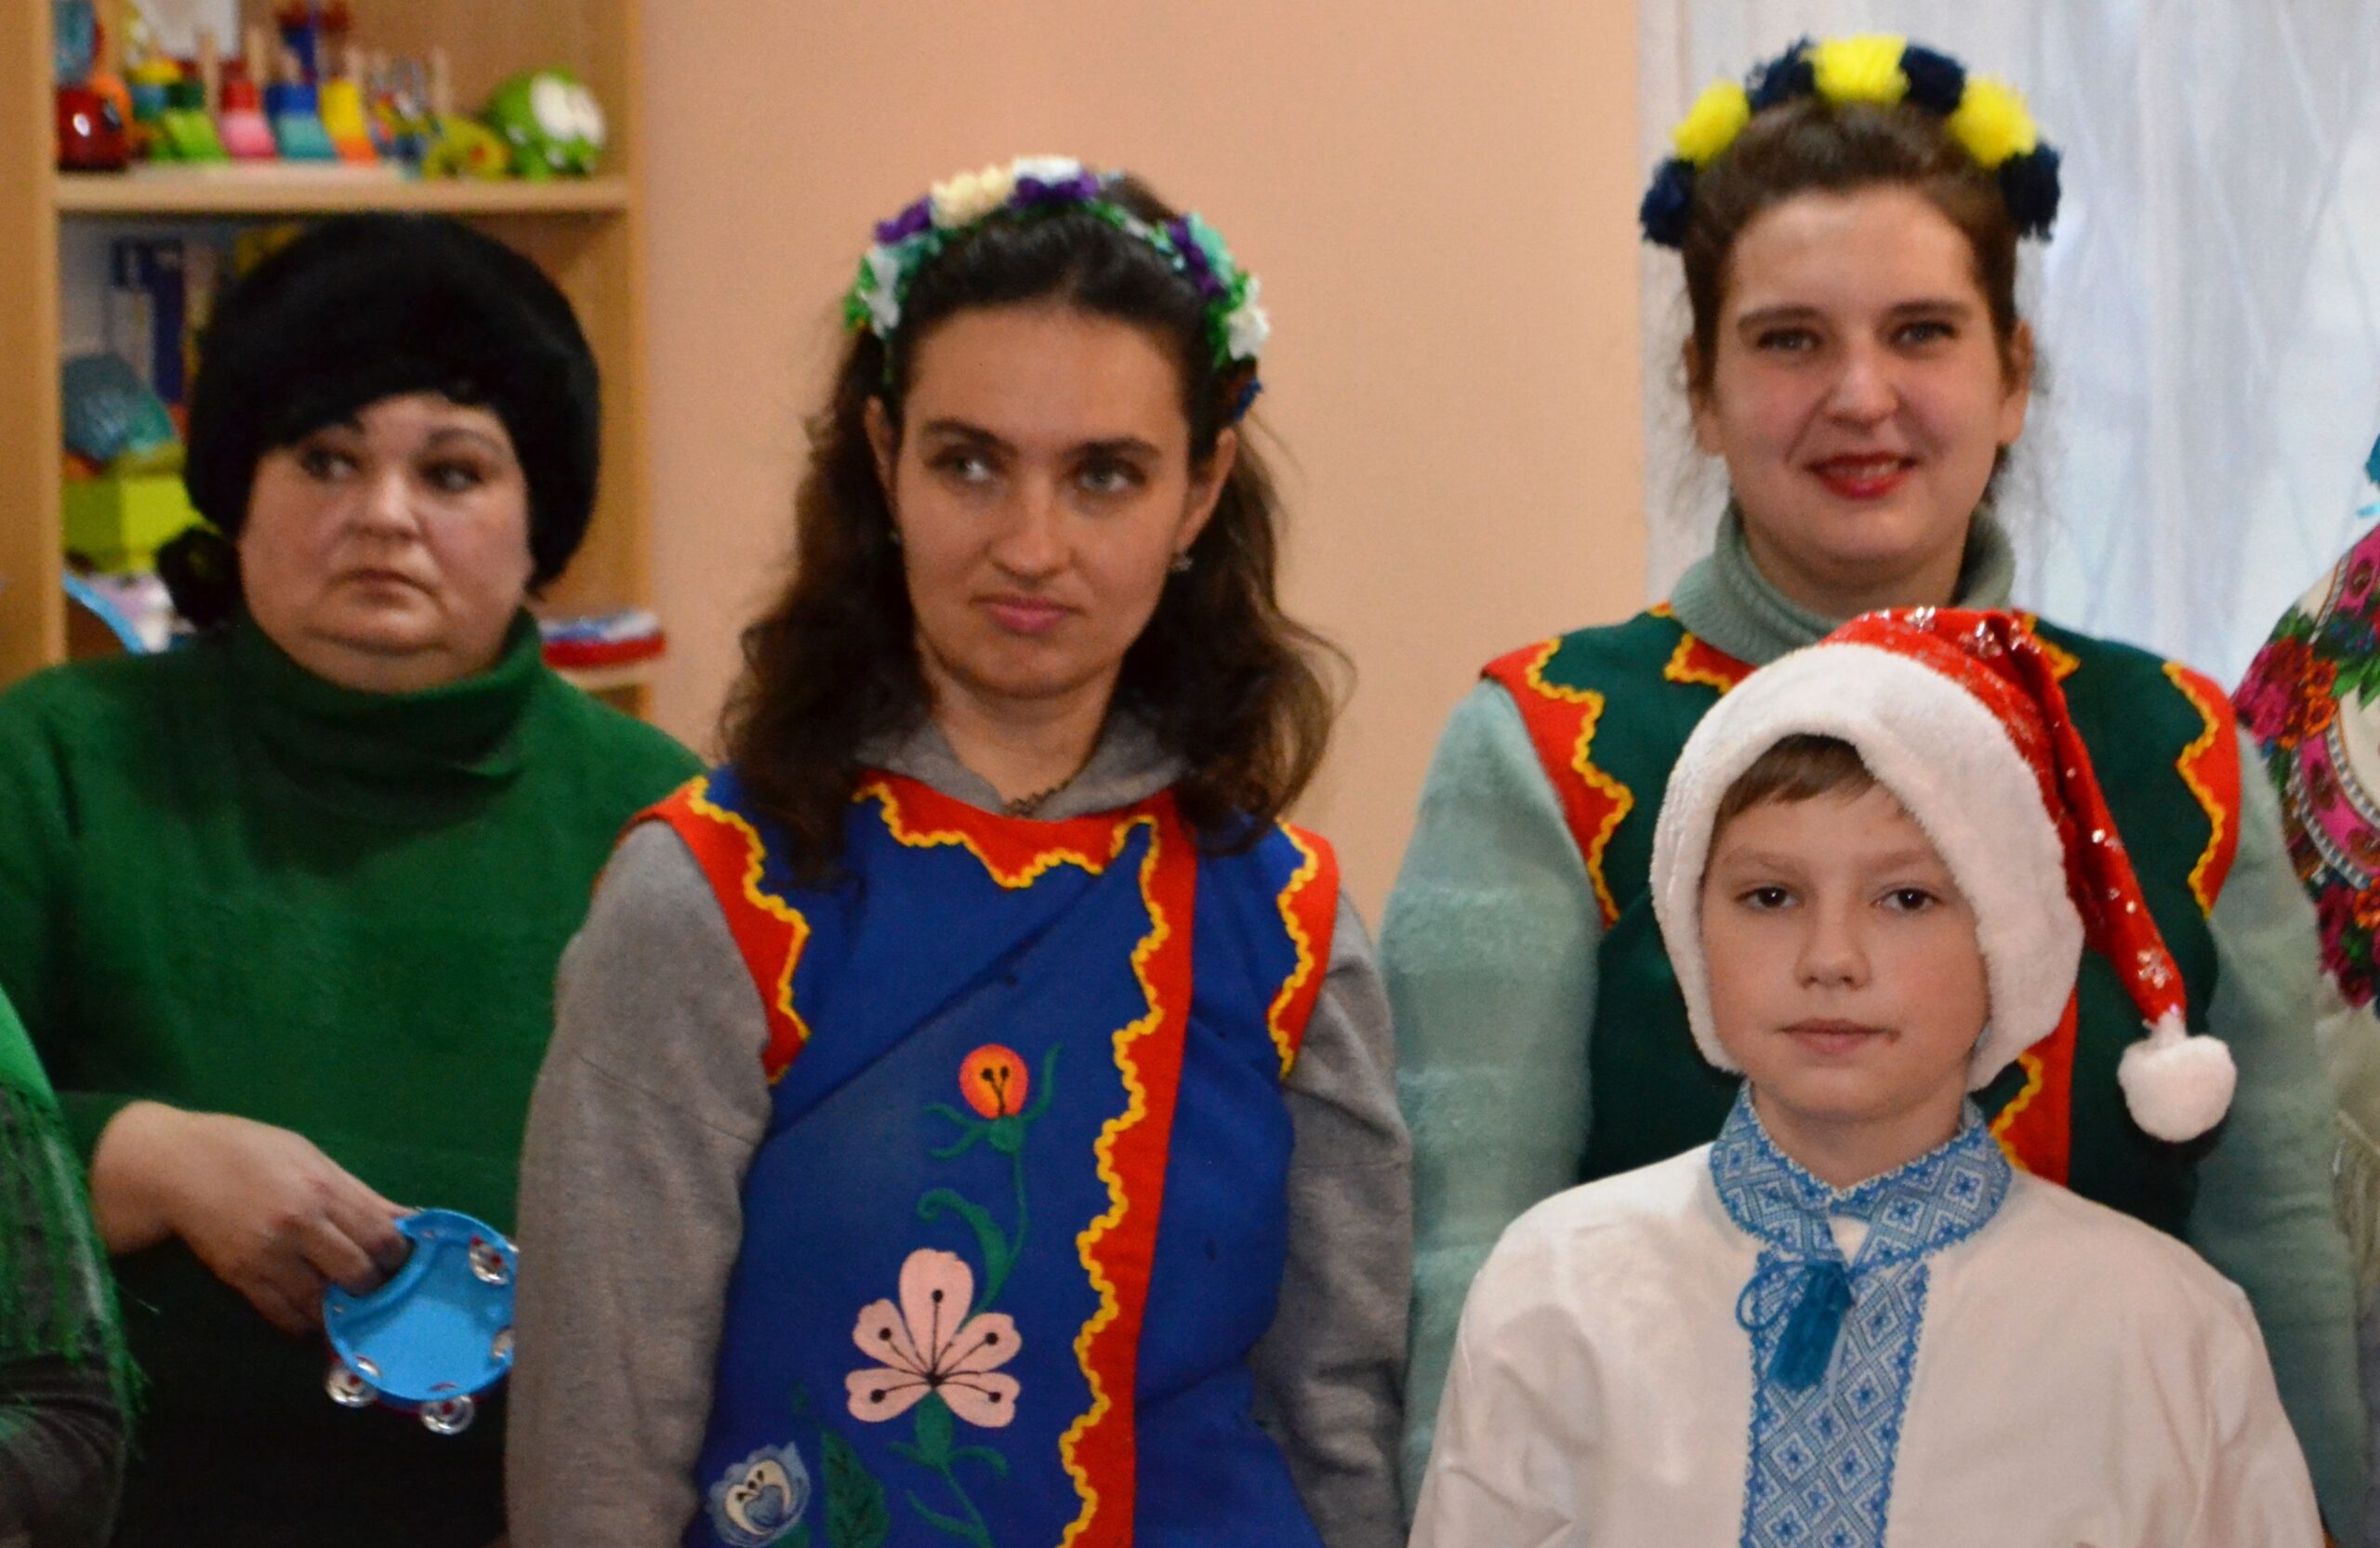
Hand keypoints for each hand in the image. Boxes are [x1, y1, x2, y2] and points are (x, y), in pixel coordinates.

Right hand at [90, 1102, 410, 1334]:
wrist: (173, 1165)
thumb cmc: (248, 1151)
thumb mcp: (309, 1157)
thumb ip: (358, 1192)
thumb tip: (407, 1218)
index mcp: (322, 1188)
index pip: (381, 1236)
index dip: (398, 1256)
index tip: (401, 1260)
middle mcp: (299, 1224)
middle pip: (358, 1274)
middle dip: (375, 1285)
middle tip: (379, 1286)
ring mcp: (268, 1255)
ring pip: (321, 1302)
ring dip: (340, 1310)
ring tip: (351, 1307)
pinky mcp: (240, 1278)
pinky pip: (282, 1313)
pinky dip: (303, 1322)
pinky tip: (315, 1318)